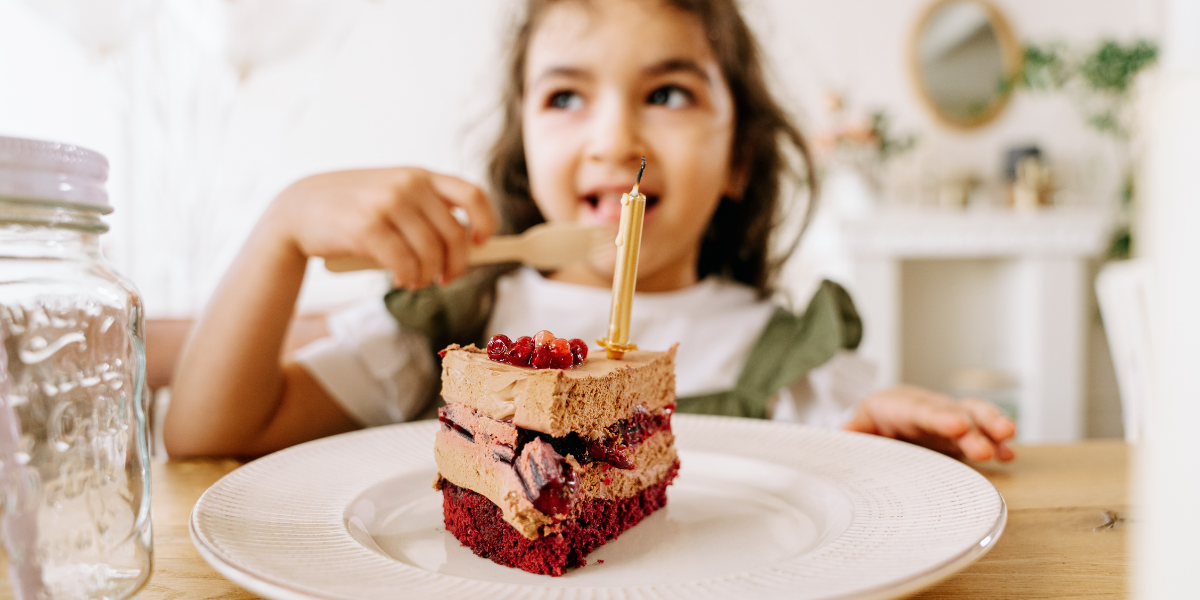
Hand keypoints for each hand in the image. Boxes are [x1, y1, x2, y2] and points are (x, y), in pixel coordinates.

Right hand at [265, 167, 497, 288]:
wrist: (298, 209)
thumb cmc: (350, 207)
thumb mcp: (391, 193)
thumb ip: (424, 209)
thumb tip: (467, 244)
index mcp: (419, 175)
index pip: (472, 193)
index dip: (485, 221)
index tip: (480, 242)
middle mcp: (407, 185)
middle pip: (454, 234)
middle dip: (456, 264)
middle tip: (446, 278)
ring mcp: (388, 204)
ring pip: (431, 254)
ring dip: (428, 277)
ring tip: (418, 281)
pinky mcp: (368, 228)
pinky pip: (405, 265)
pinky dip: (408, 279)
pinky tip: (401, 280)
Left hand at [843, 385, 1015, 461]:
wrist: (890, 412)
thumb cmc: (876, 417)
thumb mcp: (861, 419)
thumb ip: (855, 427)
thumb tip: (843, 433)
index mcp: (904, 405)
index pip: (922, 410)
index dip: (941, 417)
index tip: (957, 426)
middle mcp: (933, 409)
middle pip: (956, 413)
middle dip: (974, 427)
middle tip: (986, 445)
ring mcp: (952, 420)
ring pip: (977, 418)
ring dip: (992, 429)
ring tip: (1008, 442)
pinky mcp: (963, 436)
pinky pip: (984, 435)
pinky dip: (998, 443)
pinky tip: (1009, 455)